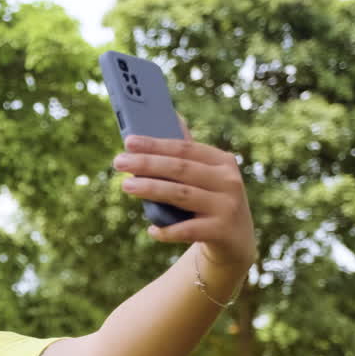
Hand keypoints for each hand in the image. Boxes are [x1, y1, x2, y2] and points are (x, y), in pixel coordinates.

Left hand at [113, 118, 256, 268]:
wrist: (236, 240)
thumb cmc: (211, 201)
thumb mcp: (205, 175)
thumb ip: (187, 152)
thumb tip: (172, 115)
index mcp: (221, 161)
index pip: (184, 148)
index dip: (155, 144)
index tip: (128, 141)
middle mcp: (228, 181)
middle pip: (180, 169)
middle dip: (147, 164)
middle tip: (118, 162)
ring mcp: (227, 206)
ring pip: (182, 195)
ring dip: (151, 189)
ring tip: (126, 185)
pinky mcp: (222, 231)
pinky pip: (188, 230)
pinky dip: (168, 230)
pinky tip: (152, 229)